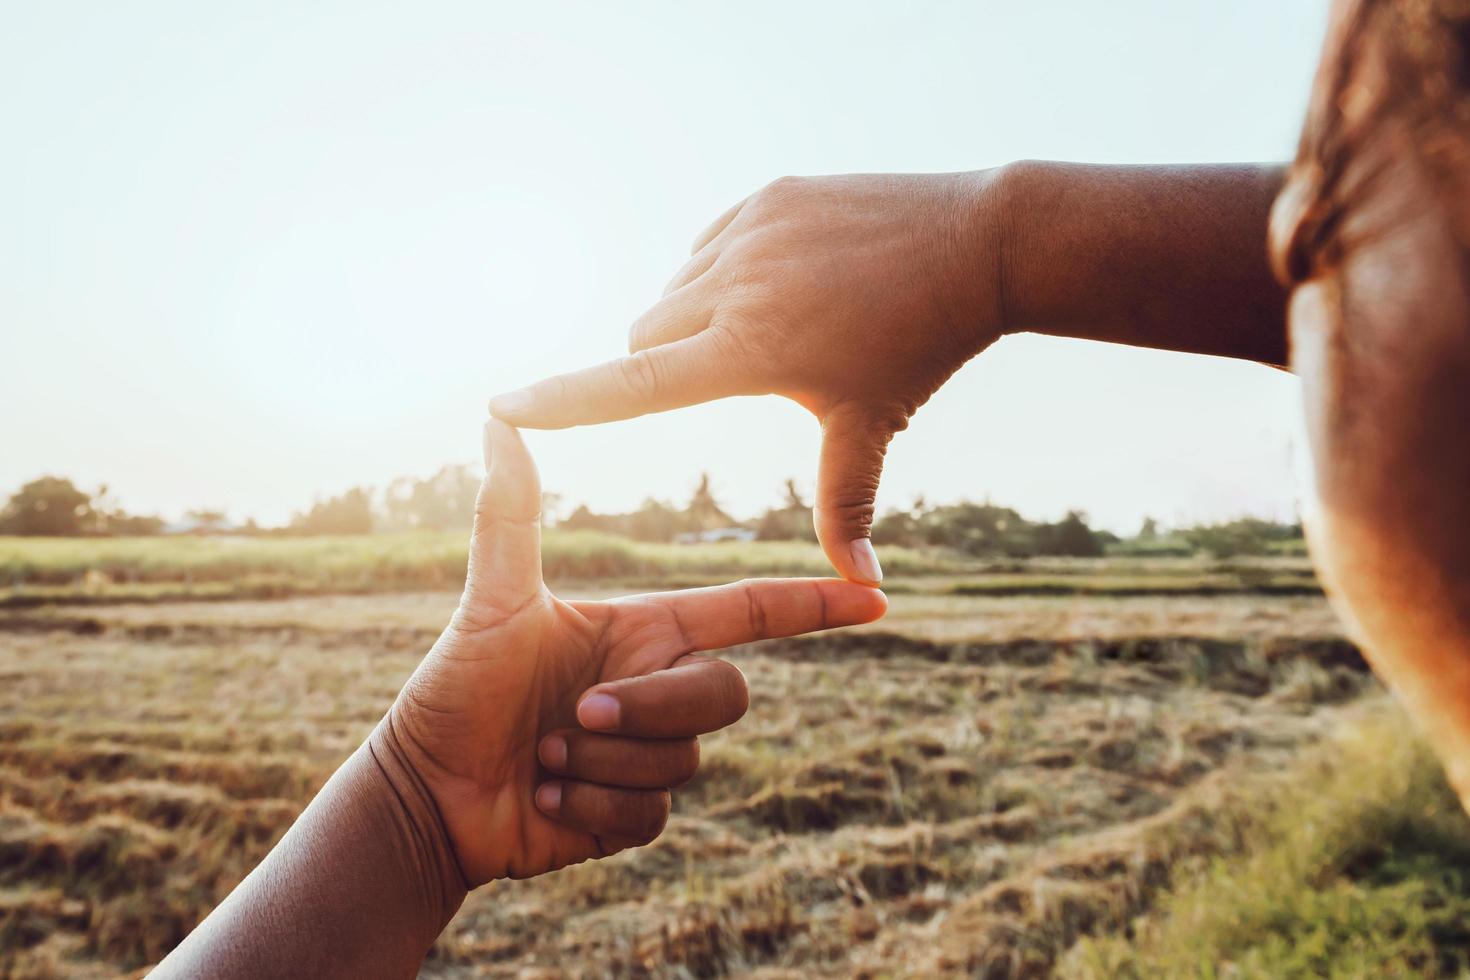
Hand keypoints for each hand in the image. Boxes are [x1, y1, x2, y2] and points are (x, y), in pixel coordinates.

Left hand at [388, 420, 887, 884]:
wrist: (429, 792)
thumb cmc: (455, 688)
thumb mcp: (493, 601)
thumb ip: (509, 514)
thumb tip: (499, 417)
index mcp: (643, 631)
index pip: (748, 614)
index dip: (814, 606)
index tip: (876, 597)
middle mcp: (656, 688)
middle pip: (725, 694)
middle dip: (649, 708)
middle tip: (571, 715)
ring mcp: (649, 754)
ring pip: (684, 760)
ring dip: (603, 762)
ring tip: (541, 758)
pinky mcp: (633, 814)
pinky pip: (652, 815)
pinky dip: (591, 808)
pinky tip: (544, 800)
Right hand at [488, 172, 1002, 584]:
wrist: (978, 242)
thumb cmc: (921, 348)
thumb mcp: (873, 428)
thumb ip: (847, 506)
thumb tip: (863, 590)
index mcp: (751, 352)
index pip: (634, 383)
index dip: (564, 400)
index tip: (502, 405)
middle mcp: (734, 286)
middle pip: (644, 337)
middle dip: (659, 365)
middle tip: (724, 375)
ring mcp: (748, 232)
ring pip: (675, 292)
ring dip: (692, 320)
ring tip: (768, 328)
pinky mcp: (764, 197)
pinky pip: (708, 247)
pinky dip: (721, 275)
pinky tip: (780, 284)